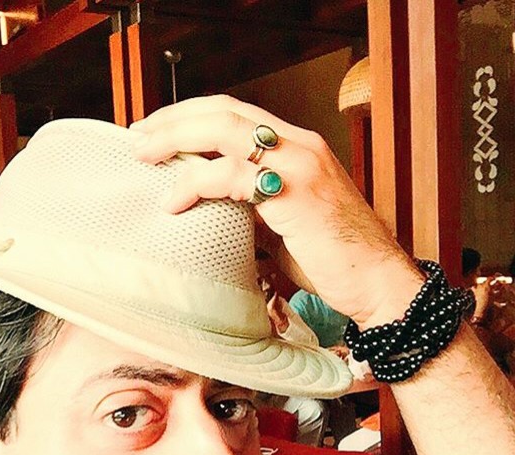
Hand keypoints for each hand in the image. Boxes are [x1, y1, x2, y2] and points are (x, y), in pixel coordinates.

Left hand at [131, 94, 422, 328]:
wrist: (376, 282)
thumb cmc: (333, 261)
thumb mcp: (283, 227)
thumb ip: (251, 210)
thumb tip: (208, 214)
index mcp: (298, 148)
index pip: (236, 115)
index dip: (192, 117)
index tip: (157, 134)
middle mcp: (299, 145)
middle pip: (224, 111)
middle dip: (175, 119)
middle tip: (137, 137)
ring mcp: (300, 163)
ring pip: (224, 131)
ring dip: (177, 139)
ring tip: (144, 156)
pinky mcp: (295, 190)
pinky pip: (232, 175)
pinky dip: (196, 184)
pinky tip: (174, 202)